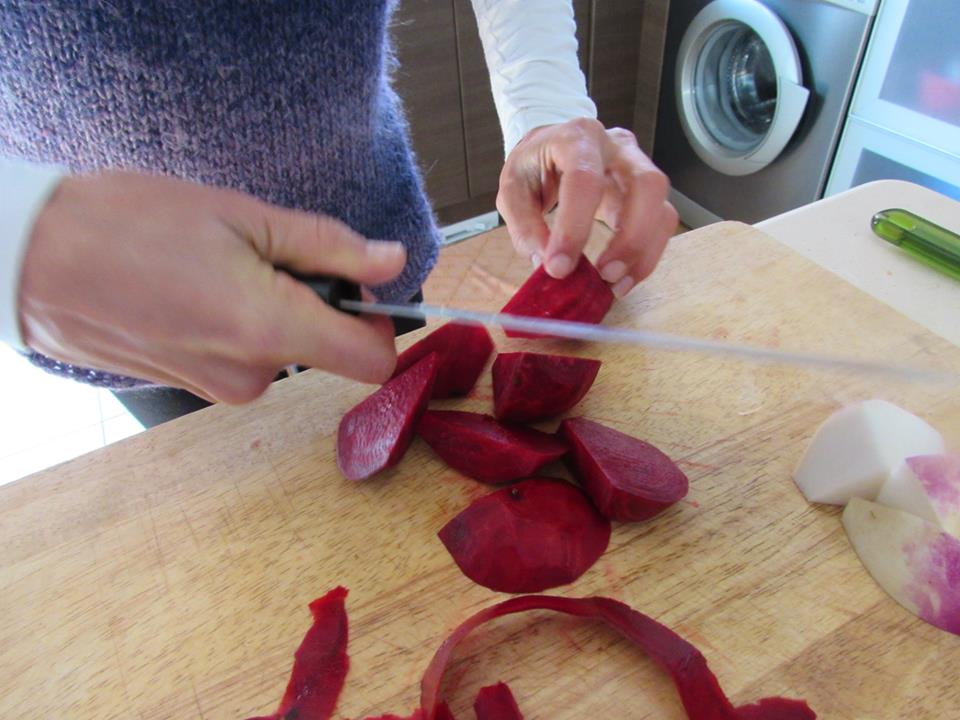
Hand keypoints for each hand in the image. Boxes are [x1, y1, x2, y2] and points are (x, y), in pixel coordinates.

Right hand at [19, 171, 404, 402]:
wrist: (31, 261)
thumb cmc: (128, 225)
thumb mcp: (242, 216)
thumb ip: (328, 246)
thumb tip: (391, 262)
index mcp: (271, 329)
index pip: (372, 362)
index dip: (380, 325)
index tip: (357, 287)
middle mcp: (252, 374)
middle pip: (325, 349)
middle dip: (315, 304)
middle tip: (262, 255)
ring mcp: (220, 389)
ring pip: (283, 352)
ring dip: (271, 312)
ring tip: (214, 269)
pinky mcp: (193, 388)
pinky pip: (244, 359)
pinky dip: (238, 327)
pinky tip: (194, 291)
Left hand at [496, 118, 677, 296]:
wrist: (553, 147)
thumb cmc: (535, 165)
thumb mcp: (513, 188)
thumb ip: (525, 225)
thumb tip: (545, 264)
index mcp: (577, 138)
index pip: (585, 180)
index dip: (574, 228)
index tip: (559, 268)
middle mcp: (617, 147)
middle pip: (647, 185)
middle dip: (630, 238)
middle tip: (604, 274)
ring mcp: (639, 169)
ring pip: (662, 208)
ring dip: (642, 253)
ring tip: (614, 284)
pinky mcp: (647, 194)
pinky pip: (661, 225)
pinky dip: (644, 257)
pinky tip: (622, 278)